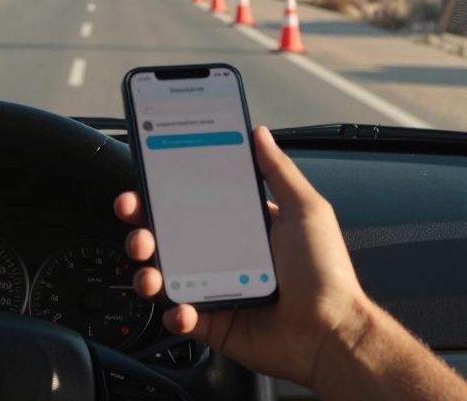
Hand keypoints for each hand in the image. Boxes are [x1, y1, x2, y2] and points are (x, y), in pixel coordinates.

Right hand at [115, 126, 372, 388]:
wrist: (332, 333)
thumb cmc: (326, 272)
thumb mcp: (305, 210)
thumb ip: (279, 171)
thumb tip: (259, 133)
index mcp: (243, 227)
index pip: (195, 203)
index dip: (166, 193)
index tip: (147, 182)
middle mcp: (224, 256)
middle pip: (170, 238)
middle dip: (143, 228)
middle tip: (135, 222)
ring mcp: (216, 289)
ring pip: (166, 276)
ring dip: (147, 271)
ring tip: (149, 272)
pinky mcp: (214, 323)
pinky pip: (181, 315)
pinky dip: (174, 311)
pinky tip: (181, 308)